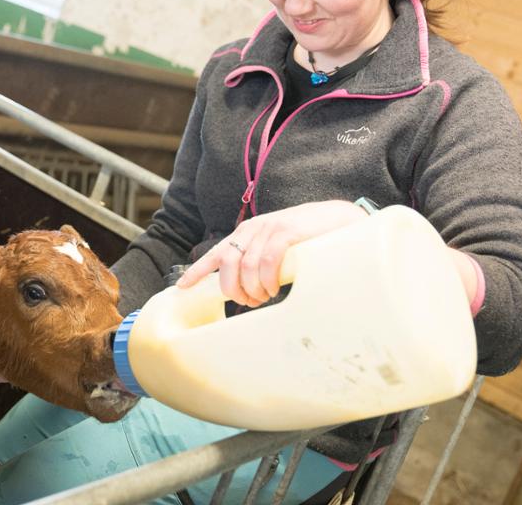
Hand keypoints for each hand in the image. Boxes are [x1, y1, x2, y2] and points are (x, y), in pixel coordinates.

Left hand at [176, 200, 368, 306]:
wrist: (338, 219)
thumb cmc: (306, 239)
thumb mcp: (276, 247)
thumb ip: (259, 261)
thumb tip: (247, 291)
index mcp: (246, 234)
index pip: (216, 253)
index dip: (197, 270)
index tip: (183, 287)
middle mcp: (252, 229)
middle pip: (227, 264)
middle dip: (232, 289)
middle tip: (248, 302)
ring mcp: (269, 229)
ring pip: (246, 266)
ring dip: (252, 289)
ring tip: (264, 298)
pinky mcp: (286, 233)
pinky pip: (266, 261)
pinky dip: (266, 279)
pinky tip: (273, 289)